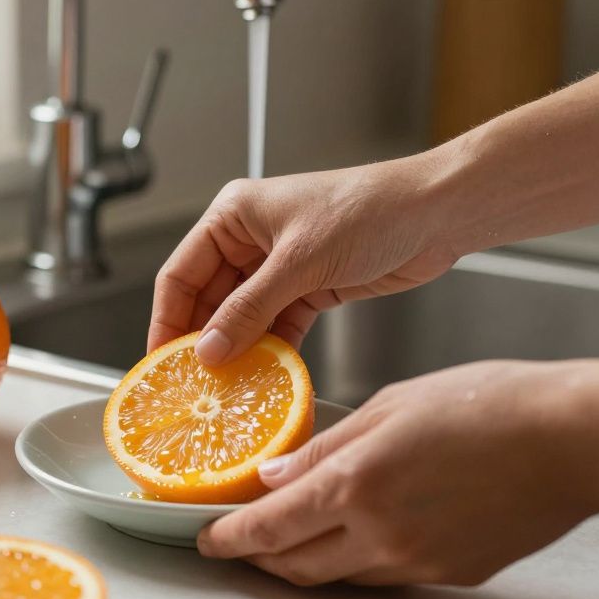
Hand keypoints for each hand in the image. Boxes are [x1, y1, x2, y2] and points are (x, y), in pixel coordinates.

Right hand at [149, 156, 459, 362]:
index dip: (167, 318)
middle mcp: (250, 239)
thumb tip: (208, 350)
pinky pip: (275, 326)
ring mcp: (279, 266)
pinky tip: (263, 376)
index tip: (160, 361)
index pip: (181, 272)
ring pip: (241, 317)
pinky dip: (270, 350)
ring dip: (236, 350)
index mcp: (234, 215)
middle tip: (190, 384)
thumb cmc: (371, 211)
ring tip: (223, 387)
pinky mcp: (308, 288)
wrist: (437, 214)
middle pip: (208, 299)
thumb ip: (249, 308)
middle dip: (201, 340)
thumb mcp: (299, 262)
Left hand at [196, 361, 598, 586]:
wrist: (572, 438)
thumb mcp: (389, 406)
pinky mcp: (450, 573)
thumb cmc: (488, 405)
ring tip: (295, 532)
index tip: (209, 538)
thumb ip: (323, 447)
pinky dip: (358, 558)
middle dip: (260, 558)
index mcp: (355, 485)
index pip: (268, 529)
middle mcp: (381, 534)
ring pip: (340, 575)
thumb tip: (273, 474)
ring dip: (307, 560)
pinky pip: (386, 574)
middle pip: (295, 566)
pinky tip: (360, 530)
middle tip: (241, 541)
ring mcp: (417, 561)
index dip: (229, 539)